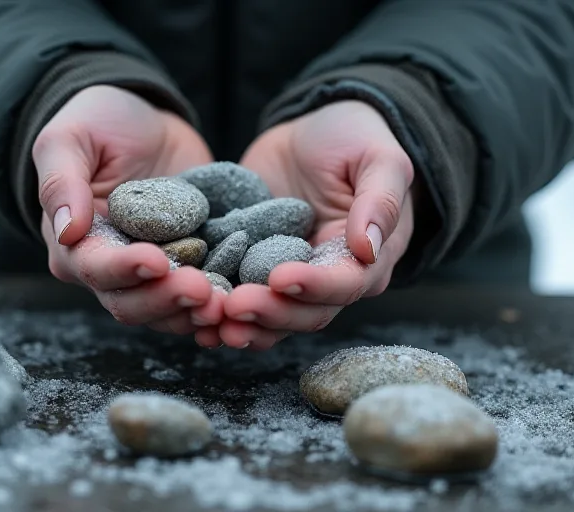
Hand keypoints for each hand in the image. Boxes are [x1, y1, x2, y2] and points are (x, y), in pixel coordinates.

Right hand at [34, 85, 223, 335]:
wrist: (147, 121)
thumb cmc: (97, 123)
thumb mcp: (68, 138)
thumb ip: (61, 181)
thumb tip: (66, 230)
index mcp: (74, 245)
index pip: (94, 269)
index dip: (125, 270)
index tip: (157, 261)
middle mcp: (110, 270)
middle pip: (131, 303)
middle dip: (166, 299)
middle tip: (201, 289)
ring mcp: (152, 274)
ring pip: (167, 312)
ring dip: (194, 313)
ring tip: (224, 303)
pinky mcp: (188, 267)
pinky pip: (201, 298)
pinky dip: (218, 305)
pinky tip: (239, 302)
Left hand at [210, 100, 415, 349]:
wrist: (315, 131)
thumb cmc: (357, 140)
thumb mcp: (380, 158)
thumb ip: (380, 201)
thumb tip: (368, 248)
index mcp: (367, 261)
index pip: (343, 286)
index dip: (313, 287)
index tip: (280, 279)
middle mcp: (328, 280)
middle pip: (304, 313)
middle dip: (269, 312)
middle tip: (234, 304)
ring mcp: (289, 278)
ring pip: (269, 318)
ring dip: (241, 324)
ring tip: (209, 319)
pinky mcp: (253, 268)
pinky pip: (238, 298)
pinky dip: (218, 313)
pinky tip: (193, 318)